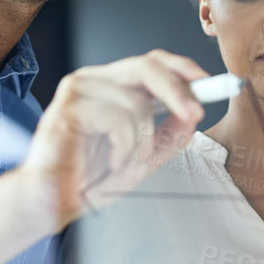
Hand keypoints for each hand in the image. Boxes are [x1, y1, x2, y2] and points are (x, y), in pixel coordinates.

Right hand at [21, 50, 207, 224]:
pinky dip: (124, 146)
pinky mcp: (68, 107)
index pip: (152, 62)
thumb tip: (194, 113)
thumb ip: (169, 135)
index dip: (183, 67)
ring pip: (135, 100)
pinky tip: (111, 161)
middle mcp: (94, 81)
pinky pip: (117, 118)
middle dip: (178, 90)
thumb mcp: (144, 157)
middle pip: (147, 66)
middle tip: (196, 113)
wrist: (54, 202)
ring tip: (128, 160)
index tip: (209, 83)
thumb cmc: (91, 178)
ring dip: (143, 139)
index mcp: (112, 86)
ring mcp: (79, 90)